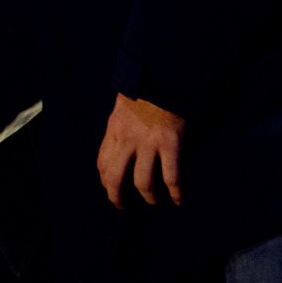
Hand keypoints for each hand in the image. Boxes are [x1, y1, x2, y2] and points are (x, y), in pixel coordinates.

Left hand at [96, 92, 184, 207]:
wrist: (162, 76)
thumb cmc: (143, 91)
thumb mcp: (121, 109)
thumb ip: (119, 128)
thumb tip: (119, 146)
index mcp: (114, 130)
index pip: (103, 162)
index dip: (105, 180)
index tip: (110, 188)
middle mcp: (127, 139)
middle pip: (115, 177)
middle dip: (117, 197)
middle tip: (123, 206)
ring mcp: (149, 143)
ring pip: (143, 182)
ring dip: (149, 197)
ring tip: (155, 203)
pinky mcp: (170, 144)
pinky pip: (171, 177)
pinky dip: (175, 192)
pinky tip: (179, 199)